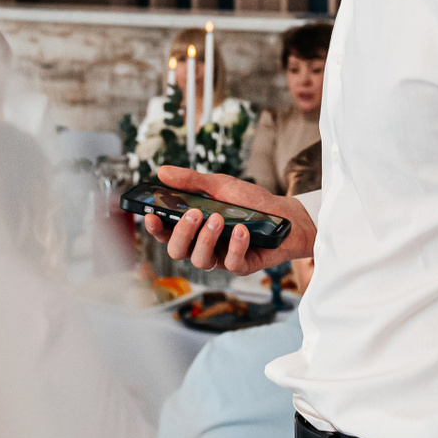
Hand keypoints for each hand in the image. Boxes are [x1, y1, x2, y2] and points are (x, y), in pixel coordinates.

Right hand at [140, 165, 314, 275]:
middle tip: (194, 213)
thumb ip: (192, 181)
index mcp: (194, 227)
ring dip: (206, 239)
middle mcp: (203, 244)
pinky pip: (231, 264)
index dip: (155, 228)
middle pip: (177, 251)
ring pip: (199, 261)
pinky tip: (242, 231)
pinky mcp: (241, 265)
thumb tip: (162, 171)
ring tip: (219, 219)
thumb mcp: (220, 185)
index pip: (166, 232)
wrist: (285, 214)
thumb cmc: (250, 201)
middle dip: (182, 233)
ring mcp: (221, 256)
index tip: (151, 215)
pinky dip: (236, 246)